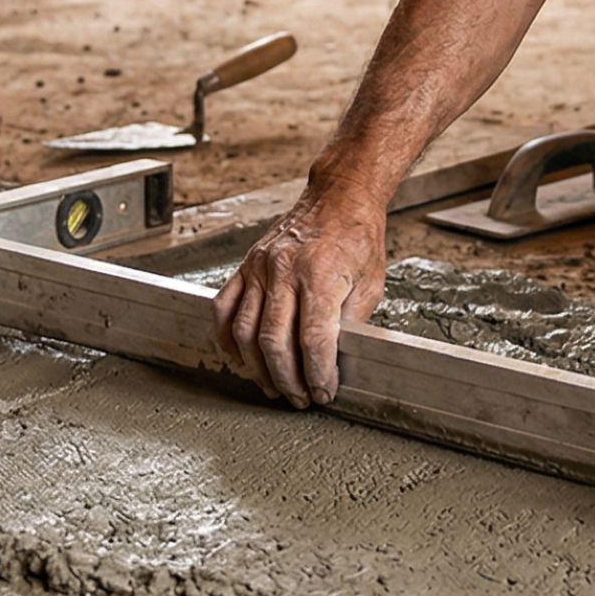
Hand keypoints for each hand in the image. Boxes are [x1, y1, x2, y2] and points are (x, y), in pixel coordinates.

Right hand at [212, 195, 385, 408]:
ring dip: (258, 368)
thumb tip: (336, 362)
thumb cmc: (358, 238)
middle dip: (287, 379)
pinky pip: (224, 308)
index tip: (324, 392)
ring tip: (273, 386)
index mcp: (321, 275)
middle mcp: (284, 271)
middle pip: (274, 341)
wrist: (338, 197)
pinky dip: (227, 339)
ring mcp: (260, 267)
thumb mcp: (370, 283)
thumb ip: (350, 323)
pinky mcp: (246, 265)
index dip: (318, 373)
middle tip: (300, 398)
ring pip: (245, 331)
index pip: (313, 339)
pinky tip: (240, 357)